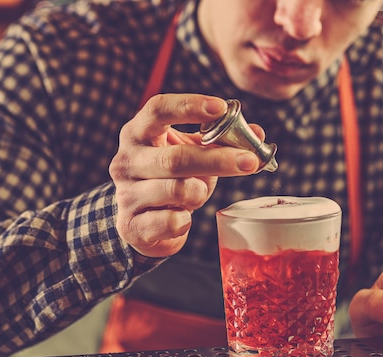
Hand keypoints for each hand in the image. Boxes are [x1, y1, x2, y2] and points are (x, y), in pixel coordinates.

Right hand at [109, 93, 260, 257]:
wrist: (142, 222)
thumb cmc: (172, 178)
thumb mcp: (193, 153)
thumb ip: (222, 141)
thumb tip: (257, 133)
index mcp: (139, 132)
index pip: (157, 109)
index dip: (189, 105)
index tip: (221, 107)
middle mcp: (127, 160)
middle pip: (175, 157)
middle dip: (217, 159)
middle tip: (250, 161)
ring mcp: (126, 193)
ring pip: (174, 190)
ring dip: (199, 191)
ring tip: (201, 192)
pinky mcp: (131, 225)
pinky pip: (169, 222)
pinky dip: (185, 219)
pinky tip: (185, 216)